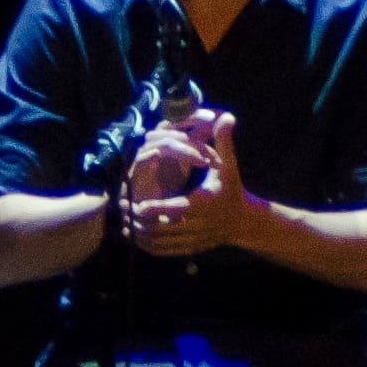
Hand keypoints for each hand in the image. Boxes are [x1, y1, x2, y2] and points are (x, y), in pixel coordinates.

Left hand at [122, 110, 258, 259]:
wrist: (242, 221)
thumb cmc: (230, 189)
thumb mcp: (228, 166)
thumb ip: (223, 142)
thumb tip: (225, 115)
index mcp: (204, 203)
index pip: (177, 209)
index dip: (157, 209)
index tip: (138, 204)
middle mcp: (199, 224)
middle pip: (164, 229)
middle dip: (141, 221)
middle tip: (125, 209)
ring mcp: (194, 239)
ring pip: (161, 243)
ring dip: (141, 235)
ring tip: (126, 222)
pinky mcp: (189, 249)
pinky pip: (164, 251)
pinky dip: (148, 247)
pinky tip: (135, 236)